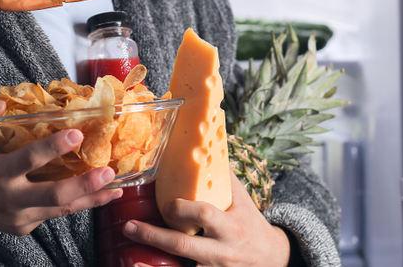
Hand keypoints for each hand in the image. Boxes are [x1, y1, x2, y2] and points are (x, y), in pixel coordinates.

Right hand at [0, 95, 122, 237]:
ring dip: (91, 199)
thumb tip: (2, 102)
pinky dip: (78, 204)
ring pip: (61, 210)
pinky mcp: (24, 226)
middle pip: (54, 195)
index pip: (28, 160)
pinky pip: (55, 214)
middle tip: (108, 170)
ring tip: (117, 187)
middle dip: (84, 184)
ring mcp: (18, 217)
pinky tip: (100, 195)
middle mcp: (9, 199)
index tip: (77, 134)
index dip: (53, 148)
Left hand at [123, 172, 290, 266]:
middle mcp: (221, 250)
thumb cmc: (252, 224)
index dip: (182, 209)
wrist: (272, 258)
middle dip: (154, 236)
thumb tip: (204, 147)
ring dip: (153, 264)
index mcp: (230, 226)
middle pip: (183, 245)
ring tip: (130, 259)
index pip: (204, 215)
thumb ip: (223, 178)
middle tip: (130, 227)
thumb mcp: (243, 201)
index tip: (167, 204)